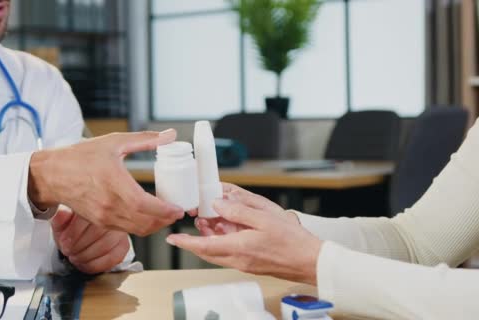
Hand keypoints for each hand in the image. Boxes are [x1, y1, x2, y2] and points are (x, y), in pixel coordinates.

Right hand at [28, 129, 183, 235]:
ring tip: (165, 214)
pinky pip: (126, 230)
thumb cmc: (80, 156)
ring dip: (154, 225)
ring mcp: (103, 217)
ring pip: (137, 230)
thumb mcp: (114, 142)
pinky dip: (140, 226)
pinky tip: (147, 215)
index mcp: (114, 184)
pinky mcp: (99, 222)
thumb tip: (170, 135)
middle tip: (176, 212)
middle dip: (165, 220)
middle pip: (145, 223)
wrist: (52, 174)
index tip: (178, 208)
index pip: (145, 206)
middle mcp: (109, 205)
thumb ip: (145, 139)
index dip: (165, 211)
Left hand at [52, 209, 130, 273]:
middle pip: (98, 231)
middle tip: (68, 251)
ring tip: (75, 257)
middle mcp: (112, 213)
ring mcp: (120, 230)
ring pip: (106, 245)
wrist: (79, 237)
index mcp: (96, 203)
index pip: (89, 216)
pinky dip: (96, 264)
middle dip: (78, 246)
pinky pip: (114, 257)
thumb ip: (60, 218)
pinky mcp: (124, 245)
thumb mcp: (61, 221)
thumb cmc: (72, 228)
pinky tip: (85, 263)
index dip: (74, 232)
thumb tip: (62, 214)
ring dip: (86, 256)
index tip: (64, 242)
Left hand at [168, 186, 321, 284]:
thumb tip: (218, 205)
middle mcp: (238, 260)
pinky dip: (224, 240)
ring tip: (211, 219)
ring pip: (218, 251)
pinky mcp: (251, 264)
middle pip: (208, 250)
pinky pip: (230, 253)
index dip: (186, 242)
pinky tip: (229, 227)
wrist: (310, 261)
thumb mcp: (265, 217)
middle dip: (197, 236)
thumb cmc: (292, 241)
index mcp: (239, 248)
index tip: (172, 238)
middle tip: (195, 220)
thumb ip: (238, 211)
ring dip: (211, 237)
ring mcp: (244, 264)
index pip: (204, 247)